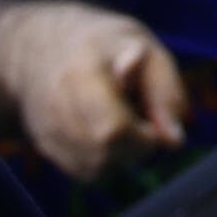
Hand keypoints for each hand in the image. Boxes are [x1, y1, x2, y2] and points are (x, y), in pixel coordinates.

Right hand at [0, 0, 191, 181]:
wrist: (41, 47)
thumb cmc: (103, 44)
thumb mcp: (145, 47)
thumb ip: (165, 92)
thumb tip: (175, 141)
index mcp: (82, 75)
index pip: (113, 130)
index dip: (144, 136)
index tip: (154, 120)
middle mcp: (56, 108)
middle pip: (105, 155)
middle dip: (137, 146)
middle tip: (141, 116)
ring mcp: (46, 131)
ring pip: (96, 170)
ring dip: (122, 154)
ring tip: (121, 118)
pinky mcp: (45, 148)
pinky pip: (85, 172)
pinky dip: (106, 159)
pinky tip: (104, 130)